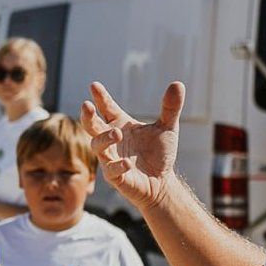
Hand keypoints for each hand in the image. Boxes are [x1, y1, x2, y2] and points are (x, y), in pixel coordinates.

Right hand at [80, 81, 183, 211]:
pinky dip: (118, 165)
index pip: (106, 108)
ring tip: (117, 133)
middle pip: (92, 125)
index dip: (100, 97)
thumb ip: (170, 108)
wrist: (162, 182)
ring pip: (97, 146)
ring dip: (104, 139)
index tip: (94, 85)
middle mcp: (111, 140)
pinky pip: (111, 170)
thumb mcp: (168, 128)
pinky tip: (128, 163)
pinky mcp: (115, 177)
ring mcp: (110, 158)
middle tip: (86, 105)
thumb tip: (178, 84)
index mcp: (120, 124)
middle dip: (87, 116)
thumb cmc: (159, 154)